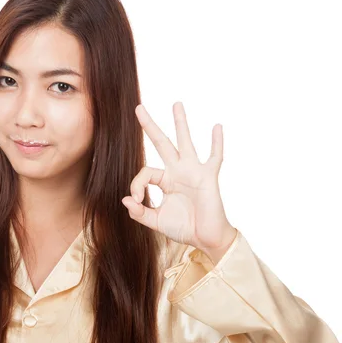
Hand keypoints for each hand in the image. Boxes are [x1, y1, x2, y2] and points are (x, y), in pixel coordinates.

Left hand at [122, 102, 236, 260]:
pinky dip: (216, 143)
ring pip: (184, 142)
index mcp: (164, 180)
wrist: (206, 239)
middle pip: (161, 143)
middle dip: (150, 125)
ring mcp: (193, 171)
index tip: (137, 200)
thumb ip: (139, 213)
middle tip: (138, 107)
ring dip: (180, 123)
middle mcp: (177, 171)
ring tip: (175, 104)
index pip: (145, 172)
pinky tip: (216, 127)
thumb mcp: (155, 221)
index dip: (136, 185)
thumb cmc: (184, 228)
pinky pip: (215, 157)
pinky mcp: (208, 177)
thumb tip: (125, 200)